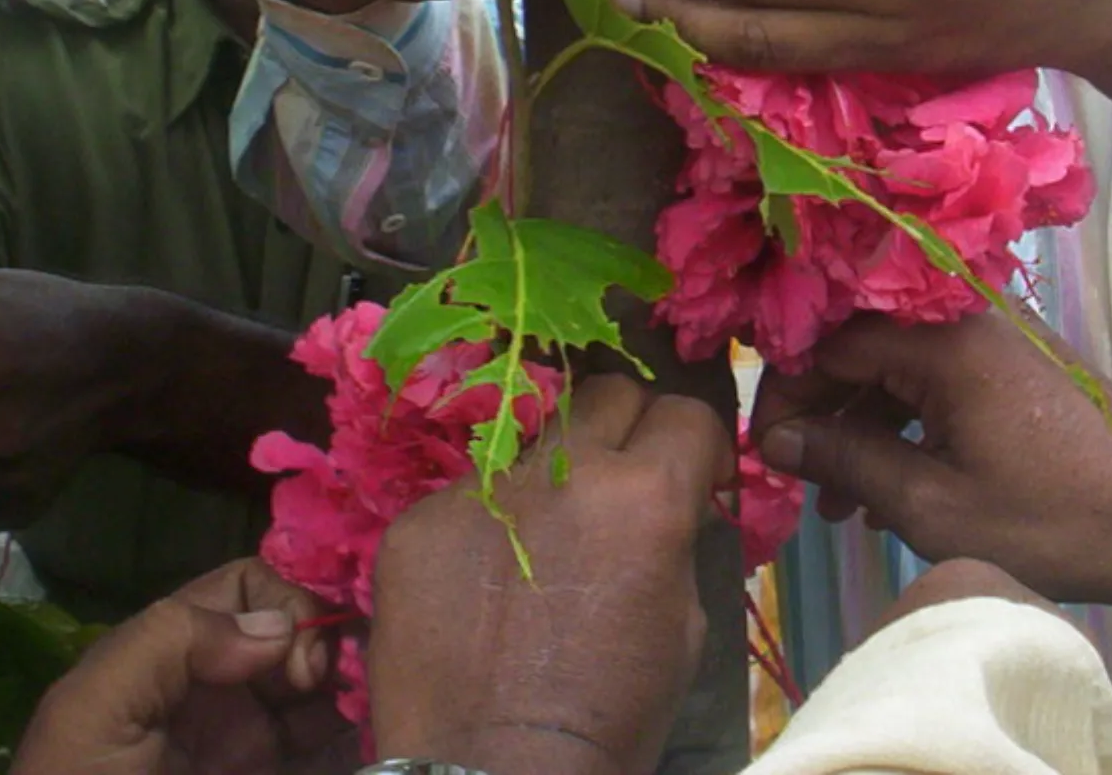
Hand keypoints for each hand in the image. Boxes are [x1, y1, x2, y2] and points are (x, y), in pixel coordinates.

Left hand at [11, 558, 348, 774]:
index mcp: (173, 656)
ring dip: (357, 687)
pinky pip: (329, 750)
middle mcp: (219, 691)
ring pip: (324, 692)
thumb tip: (278, 629)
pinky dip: (359, 736)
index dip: (286, 602)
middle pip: (298, 636)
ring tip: (379, 703)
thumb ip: (172, 640)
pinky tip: (374, 734)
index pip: (248, 589)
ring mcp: (249, 745)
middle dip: (332, 645)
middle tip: (345, 686)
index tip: (302, 654)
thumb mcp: (95, 707)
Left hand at [366, 375, 730, 774]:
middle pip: (606, 393)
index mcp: (645, 496)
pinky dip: (482, 530)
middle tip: (619, 485)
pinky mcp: (416, 522)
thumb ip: (673, 542)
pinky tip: (479, 589)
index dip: (695, 445)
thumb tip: (672, 506)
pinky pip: (464, 499)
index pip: (685, 412)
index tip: (690, 475)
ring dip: (549, 478)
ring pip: (529, 443)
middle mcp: (564, 470)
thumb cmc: (610, 718)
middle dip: (626, 429)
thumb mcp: (682, 626)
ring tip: (540, 544)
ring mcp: (481, 490)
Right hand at [751, 311, 1111, 624]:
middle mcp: (968, 312)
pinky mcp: (1017, 360)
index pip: (830, 339)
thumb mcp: (934, 503)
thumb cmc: (1053, 517)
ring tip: (838, 505)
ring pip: (899, 363)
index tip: (762, 450)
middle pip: (862, 342)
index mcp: (944, 333)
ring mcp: (997, 333)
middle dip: (821, 410)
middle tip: (794, 479)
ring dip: (862, 425)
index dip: (786, 392)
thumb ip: (847, 460)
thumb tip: (776, 439)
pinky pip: (938, 376)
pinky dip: (906, 424)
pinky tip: (888, 489)